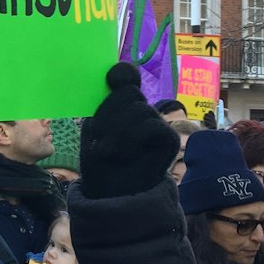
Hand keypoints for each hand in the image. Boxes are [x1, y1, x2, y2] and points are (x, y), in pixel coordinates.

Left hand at [79, 63, 178, 198]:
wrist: (111, 192)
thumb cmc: (99, 161)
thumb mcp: (94, 128)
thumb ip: (105, 102)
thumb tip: (116, 71)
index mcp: (122, 103)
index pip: (126, 75)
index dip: (120, 74)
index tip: (111, 80)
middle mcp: (141, 109)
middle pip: (129, 92)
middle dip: (110, 113)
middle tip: (99, 136)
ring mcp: (156, 123)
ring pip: (139, 109)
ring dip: (118, 131)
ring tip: (108, 151)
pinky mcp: (168, 139)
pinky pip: (152, 126)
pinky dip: (134, 138)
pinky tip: (125, 153)